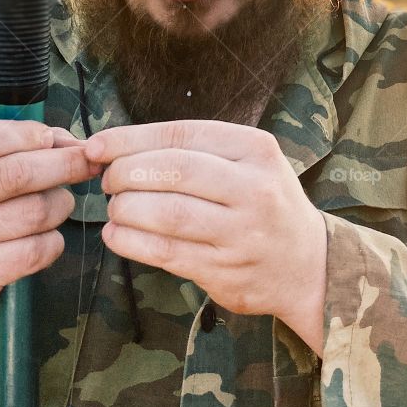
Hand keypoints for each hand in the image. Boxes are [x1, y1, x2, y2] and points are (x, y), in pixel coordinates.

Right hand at [0, 119, 100, 324]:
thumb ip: (17, 141)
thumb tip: (73, 144)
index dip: (25, 136)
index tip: (51, 139)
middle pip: (15, 175)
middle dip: (63, 165)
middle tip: (87, 164)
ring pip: (33, 213)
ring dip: (60, 204)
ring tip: (58, 203)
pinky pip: (34, 251)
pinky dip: (53, 240)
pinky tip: (46, 236)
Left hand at [82, 120, 326, 325]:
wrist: (308, 264)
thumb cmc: (266, 202)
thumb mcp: (249, 161)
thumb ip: (196, 150)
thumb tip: (119, 146)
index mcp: (256, 149)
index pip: (182, 135)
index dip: (131, 139)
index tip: (97, 146)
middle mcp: (253, 188)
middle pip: (173, 171)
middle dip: (126, 173)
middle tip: (108, 179)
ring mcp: (241, 233)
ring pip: (167, 214)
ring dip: (126, 209)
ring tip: (115, 207)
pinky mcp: (225, 271)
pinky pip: (166, 252)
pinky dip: (131, 242)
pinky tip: (117, 234)